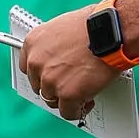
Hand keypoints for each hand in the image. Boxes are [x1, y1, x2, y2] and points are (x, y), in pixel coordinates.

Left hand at [19, 7, 118, 121]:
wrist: (110, 31)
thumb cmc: (94, 25)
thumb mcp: (63, 27)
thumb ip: (55, 46)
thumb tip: (59, 56)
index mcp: (34, 42)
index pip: (28, 67)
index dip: (42, 74)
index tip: (52, 75)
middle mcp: (37, 62)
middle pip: (40, 85)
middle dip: (55, 86)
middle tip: (71, 83)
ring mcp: (50, 80)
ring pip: (52, 100)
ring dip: (66, 98)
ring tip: (82, 90)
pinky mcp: (67, 94)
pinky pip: (68, 112)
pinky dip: (78, 110)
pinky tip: (87, 100)